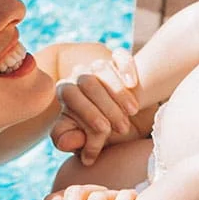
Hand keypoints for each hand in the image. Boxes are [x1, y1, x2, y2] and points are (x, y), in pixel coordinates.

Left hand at [53, 49, 140, 166]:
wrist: (123, 121)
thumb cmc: (97, 132)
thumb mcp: (84, 142)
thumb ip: (71, 141)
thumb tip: (66, 143)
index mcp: (65, 92)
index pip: (69, 94)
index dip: (87, 112)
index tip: (105, 129)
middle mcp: (79, 75)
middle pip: (87, 82)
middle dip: (107, 107)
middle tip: (122, 128)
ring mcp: (98, 66)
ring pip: (103, 70)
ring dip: (119, 93)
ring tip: (132, 112)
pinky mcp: (117, 61)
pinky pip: (120, 56)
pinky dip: (126, 67)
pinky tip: (132, 84)